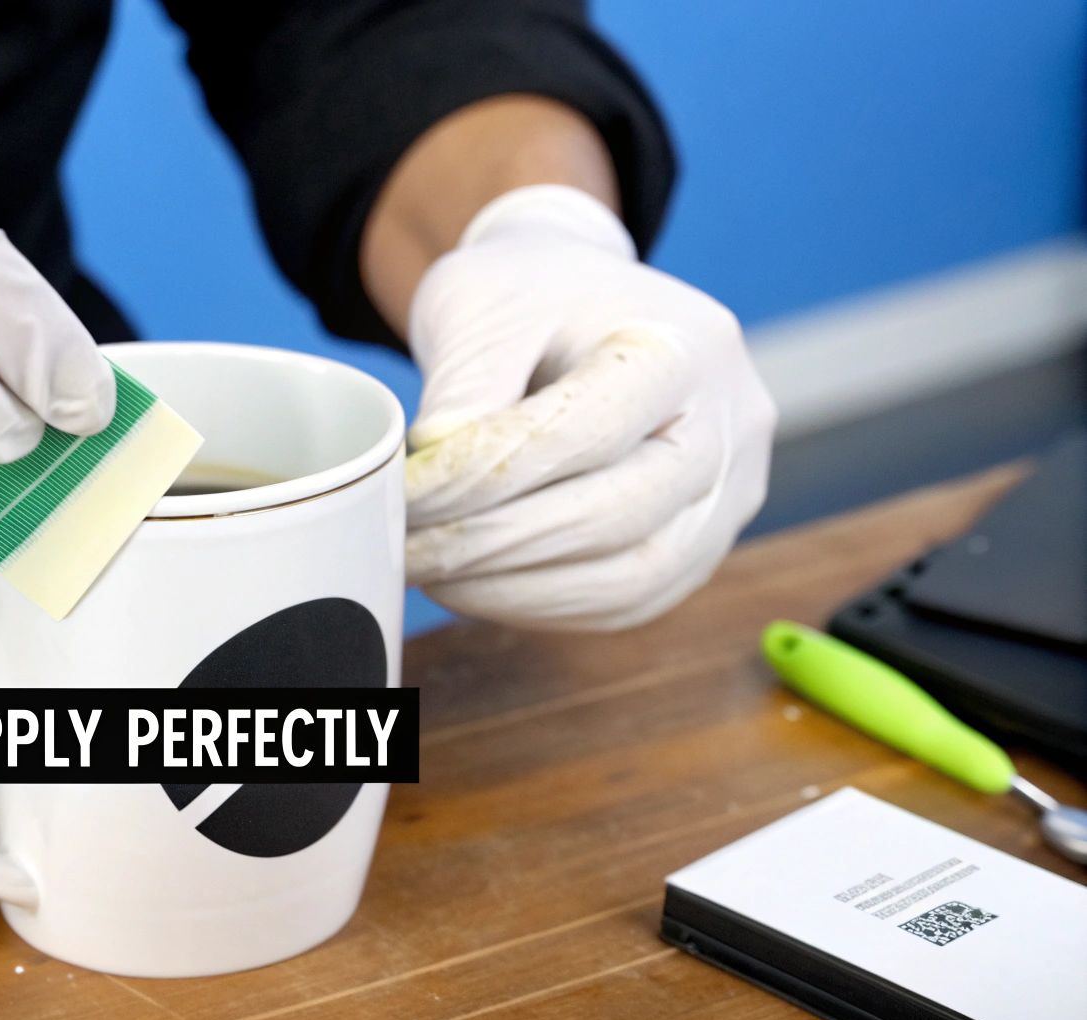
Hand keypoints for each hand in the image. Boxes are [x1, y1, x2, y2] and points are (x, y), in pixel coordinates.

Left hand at [404, 185, 774, 629]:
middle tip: (409, 551)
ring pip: (630, 577)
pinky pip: (629, 599)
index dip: (485, 476)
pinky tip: (478, 587)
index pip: (586, 431)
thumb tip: (432, 482)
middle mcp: (730, 421)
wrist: (581, 304)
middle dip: (497, 545)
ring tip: (434, 572)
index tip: (407, 494)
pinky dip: (546, 605)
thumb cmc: (530, 295)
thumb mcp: (481, 306)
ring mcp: (730, 491)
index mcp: (685, 343)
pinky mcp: (706, 543)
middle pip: (618, 513)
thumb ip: (462, 389)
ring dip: (516, 590)